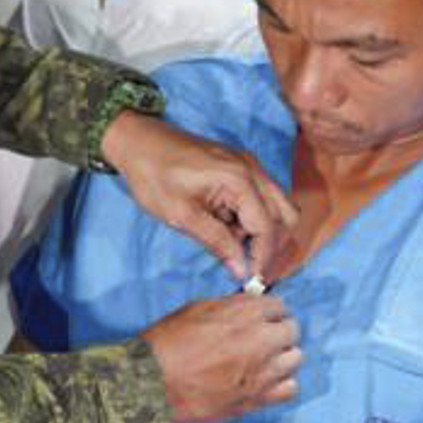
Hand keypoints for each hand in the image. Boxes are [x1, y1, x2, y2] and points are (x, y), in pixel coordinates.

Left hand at [101, 110, 295, 281]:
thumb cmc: (153, 175)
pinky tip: (225, 228)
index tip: (252, 281)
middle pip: (285, 215)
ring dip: (262, 231)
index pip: (267, 227)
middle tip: (249, 267)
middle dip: (270, 245)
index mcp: (239, 179)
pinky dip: (251, 218)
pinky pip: (260, 197)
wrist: (138, 141)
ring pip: (277, 206)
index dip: (262, 258)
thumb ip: (216, 242)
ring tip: (230, 245)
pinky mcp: (239, 167)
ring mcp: (248, 165)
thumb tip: (241, 270)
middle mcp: (252, 169)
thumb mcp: (182, 215)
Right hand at [141, 290, 300, 422]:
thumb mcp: (196, 309)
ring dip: (282, 357)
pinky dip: (282, 384)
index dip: (270, 312)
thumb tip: (246, 308)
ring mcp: (262, 371)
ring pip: (295, 359)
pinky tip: (265, 382)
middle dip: (279, 332)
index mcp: (245, 313)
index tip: (263, 318)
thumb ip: (229, 307)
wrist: (151, 383)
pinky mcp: (257, 398)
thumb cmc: (166, 344)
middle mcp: (261, 339)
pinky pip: (290, 389)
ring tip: (264, 362)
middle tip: (264, 339)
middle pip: (292, 330)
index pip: (279, 306)